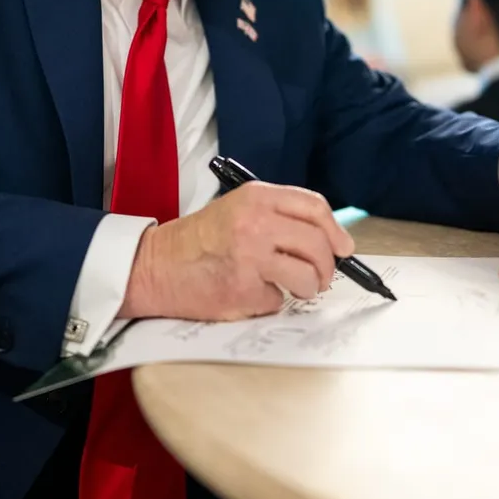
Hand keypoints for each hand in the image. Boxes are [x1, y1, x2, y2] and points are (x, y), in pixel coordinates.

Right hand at [119, 182, 354, 320]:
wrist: (155, 266)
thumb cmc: (199, 240)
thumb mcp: (239, 210)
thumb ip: (279, 218)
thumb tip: (329, 241)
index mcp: (257, 197)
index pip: (315, 207)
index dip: (336, 231)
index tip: (343, 248)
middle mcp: (255, 222)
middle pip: (318, 244)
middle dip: (327, 267)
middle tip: (321, 278)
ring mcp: (250, 256)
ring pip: (308, 277)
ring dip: (307, 289)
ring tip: (291, 288)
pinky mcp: (242, 288)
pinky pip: (279, 300)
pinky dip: (271, 302)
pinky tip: (250, 293)